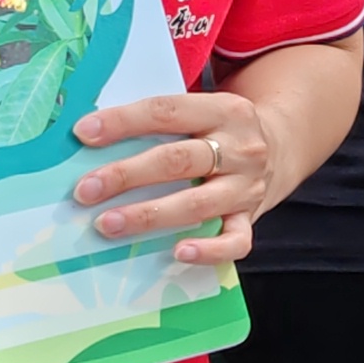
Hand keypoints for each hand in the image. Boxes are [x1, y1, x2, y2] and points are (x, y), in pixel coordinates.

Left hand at [73, 88, 289, 265]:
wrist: (280, 147)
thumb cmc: (219, 130)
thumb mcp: (201, 111)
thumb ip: (159, 120)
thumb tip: (90, 134)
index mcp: (224, 109)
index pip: (166, 111)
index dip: (123, 122)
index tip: (83, 133)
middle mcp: (240, 147)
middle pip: (177, 161)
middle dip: (126, 176)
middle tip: (85, 191)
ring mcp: (248, 186)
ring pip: (197, 204)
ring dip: (148, 216)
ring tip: (107, 224)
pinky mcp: (252, 218)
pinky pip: (235, 241)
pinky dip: (208, 250)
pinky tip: (177, 252)